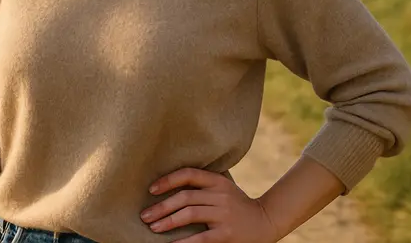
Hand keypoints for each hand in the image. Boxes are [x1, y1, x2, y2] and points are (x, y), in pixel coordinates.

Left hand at [140, 167, 280, 242]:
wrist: (265, 221)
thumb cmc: (237, 205)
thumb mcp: (223, 189)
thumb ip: (203, 186)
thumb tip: (169, 188)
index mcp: (218, 181)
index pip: (188, 174)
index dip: (168, 180)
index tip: (151, 189)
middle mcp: (220, 195)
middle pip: (185, 197)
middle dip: (161, 207)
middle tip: (144, 216)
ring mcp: (224, 214)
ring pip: (189, 214)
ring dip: (167, 221)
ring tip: (153, 227)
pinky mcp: (226, 233)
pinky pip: (200, 237)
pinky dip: (184, 241)